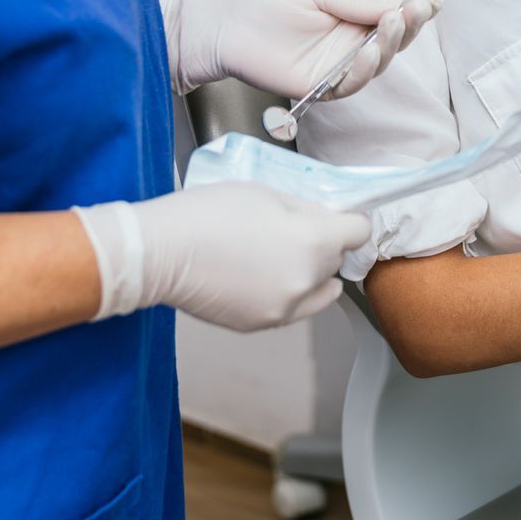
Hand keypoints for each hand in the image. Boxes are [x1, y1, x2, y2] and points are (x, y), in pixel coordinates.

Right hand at [74, 184, 370, 331]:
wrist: (161, 253)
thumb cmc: (209, 212)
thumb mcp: (266, 193)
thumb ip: (305, 209)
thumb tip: (325, 220)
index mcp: (313, 242)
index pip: (359, 232)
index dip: (349, 221)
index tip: (338, 218)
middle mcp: (307, 281)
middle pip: (337, 263)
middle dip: (325, 247)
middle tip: (293, 231)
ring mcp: (285, 309)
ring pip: (318, 292)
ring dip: (309, 275)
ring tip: (275, 257)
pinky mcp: (261, 325)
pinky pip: (290, 308)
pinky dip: (284, 293)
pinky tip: (254, 275)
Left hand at [162, 0, 441, 97]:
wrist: (222, 24)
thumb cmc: (261, 1)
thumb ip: (353, 1)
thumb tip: (397, 1)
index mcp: (350, 17)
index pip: (392, 16)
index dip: (415, 10)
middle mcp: (348, 45)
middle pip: (393, 42)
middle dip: (410, 26)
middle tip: (417, 8)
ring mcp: (335, 68)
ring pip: (377, 65)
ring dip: (391, 45)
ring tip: (393, 23)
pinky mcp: (318, 86)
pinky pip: (349, 84)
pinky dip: (363, 69)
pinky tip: (369, 49)